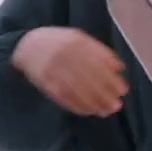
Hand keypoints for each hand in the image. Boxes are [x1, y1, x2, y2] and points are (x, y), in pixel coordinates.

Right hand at [11, 27, 128, 116]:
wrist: (28, 46)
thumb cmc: (60, 42)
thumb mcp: (79, 38)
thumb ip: (100, 51)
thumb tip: (120, 68)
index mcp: (77, 43)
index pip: (100, 65)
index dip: (112, 80)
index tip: (123, 90)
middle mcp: (66, 56)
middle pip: (90, 80)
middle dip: (106, 95)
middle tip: (117, 105)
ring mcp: (55, 71)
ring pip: (78, 91)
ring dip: (94, 104)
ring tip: (105, 111)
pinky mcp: (46, 83)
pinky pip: (65, 98)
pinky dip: (78, 107)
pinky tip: (89, 111)